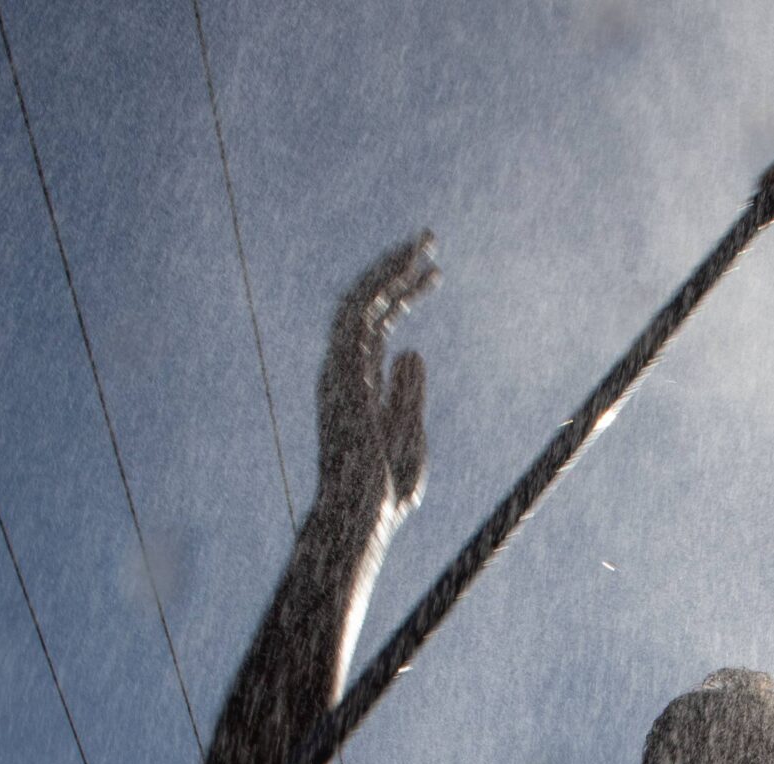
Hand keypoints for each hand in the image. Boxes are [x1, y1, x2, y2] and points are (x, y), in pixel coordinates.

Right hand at [317, 234, 436, 536]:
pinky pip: (356, 315)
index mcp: (357, 386)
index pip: (376, 326)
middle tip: (428, 239)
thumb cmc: (384, 492)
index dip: (402, 295)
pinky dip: (381, 287)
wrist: (363, 516)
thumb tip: (411, 351)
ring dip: (390, 267)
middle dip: (394, 268)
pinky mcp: (342, 372)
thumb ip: (408, 394)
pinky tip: (409, 267)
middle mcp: (342, 371)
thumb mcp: (409, 435)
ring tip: (424, 242)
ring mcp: (339, 370)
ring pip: (359, 301)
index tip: (434, 273)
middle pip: (365, 305)